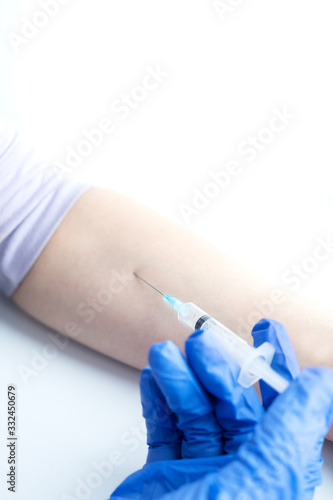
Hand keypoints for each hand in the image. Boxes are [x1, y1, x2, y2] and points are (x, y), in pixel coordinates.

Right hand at [110, 319, 332, 499]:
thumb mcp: (257, 485)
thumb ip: (288, 434)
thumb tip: (323, 385)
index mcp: (273, 476)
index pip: (283, 410)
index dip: (279, 367)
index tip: (267, 330)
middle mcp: (241, 472)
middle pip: (234, 405)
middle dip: (217, 368)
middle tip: (201, 340)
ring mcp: (200, 474)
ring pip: (195, 412)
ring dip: (180, 379)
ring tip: (165, 356)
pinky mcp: (163, 478)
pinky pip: (164, 429)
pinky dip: (157, 400)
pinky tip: (154, 379)